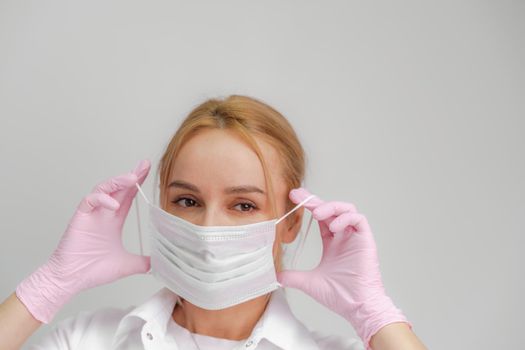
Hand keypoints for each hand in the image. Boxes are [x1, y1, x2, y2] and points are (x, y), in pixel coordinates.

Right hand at [15, 159, 151, 322]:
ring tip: (133, 178)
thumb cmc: (91, 271)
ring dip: (118, 182)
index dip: (138, 184)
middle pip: (119, 188)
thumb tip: (160, 263)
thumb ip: (142, 262)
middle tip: (145, 164)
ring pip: (103, 189)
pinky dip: (102, 199)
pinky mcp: (79, 217)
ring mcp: (91, 214)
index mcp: (113, 220)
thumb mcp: (125, 265)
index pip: (128, 196)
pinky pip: (90, 201)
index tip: (148, 171)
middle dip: (132, 175)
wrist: (70, 280)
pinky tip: (114, 205)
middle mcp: (102, 213)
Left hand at [277, 188, 411, 348]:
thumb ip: (293, 276)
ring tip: (316, 213)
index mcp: (332, 243)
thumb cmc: (340, 296)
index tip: (293, 198)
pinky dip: (345, 218)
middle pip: (331, 209)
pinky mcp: (366, 240)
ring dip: (330, 207)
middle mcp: (344, 237)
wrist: (358, 307)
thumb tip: (276, 275)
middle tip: (297, 195)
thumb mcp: (309, 283)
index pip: (320, 217)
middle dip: (314, 200)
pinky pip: (358, 220)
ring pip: (346, 209)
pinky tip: (333, 227)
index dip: (308, 206)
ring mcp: (355, 238)